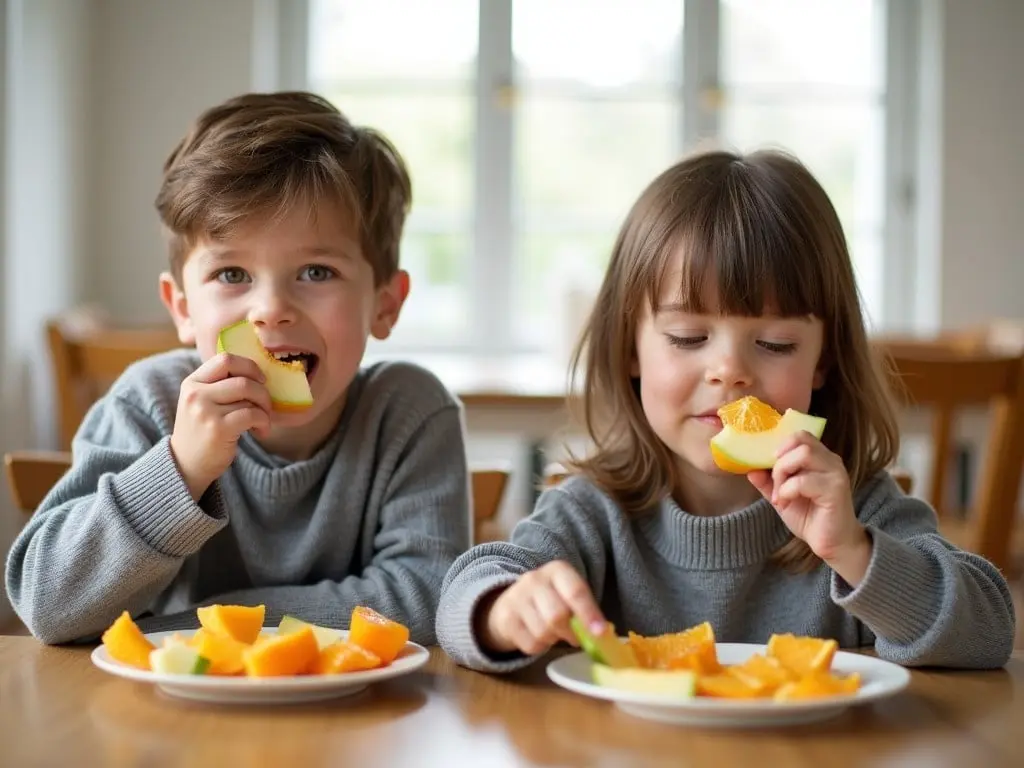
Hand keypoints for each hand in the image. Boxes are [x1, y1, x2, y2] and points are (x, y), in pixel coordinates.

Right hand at [170, 353, 271, 500]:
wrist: (186, 465)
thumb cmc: (202, 431)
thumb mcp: (201, 402)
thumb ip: (220, 385)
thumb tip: (258, 371)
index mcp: (193, 382)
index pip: (225, 359)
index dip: (249, 366)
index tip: (260, 379)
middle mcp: (196, 394)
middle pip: (243, 379)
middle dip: (263, 391)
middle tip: (265, 405)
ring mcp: (205, 411)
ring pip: (250, 396)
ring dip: (265, 409)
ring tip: (263, 420)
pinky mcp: (218, 429)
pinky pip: (253, 415)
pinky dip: (264, 422)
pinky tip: (261, 431)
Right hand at [477, 561, 605, 655]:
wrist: (511, 603)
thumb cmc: (551, 600)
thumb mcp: (569, 596)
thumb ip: (585, 611)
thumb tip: (602, 634)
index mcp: (557, 570)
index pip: (575, 591)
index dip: (589, 613)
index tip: (600, 633)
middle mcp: (534, 579)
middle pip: (558, 615)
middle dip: (571, 632)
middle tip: (576, 638)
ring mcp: (516, 598)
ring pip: (544, 632)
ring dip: (554, 639)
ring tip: (553, 632)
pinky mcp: (506, 619)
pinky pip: (531, 644)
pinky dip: (540, 647)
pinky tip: (538, 636)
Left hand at [747, 431, 871, 584]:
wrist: (832, 544)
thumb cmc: (810, 517)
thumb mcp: (781, 496)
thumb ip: (767, 481)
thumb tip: (750, 469)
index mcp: (820, 458)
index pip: (800, 435)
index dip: (780, 446)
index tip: (770, 467)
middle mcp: (830, 461)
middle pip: (799, 440)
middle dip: (779, 462)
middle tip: (775, 485)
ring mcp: (835, 474)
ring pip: (803, 454)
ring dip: (783, 474)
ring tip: (780, 494)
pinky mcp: (836, 490)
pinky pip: (803, 480)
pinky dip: (787, 491)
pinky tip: (786, 504)